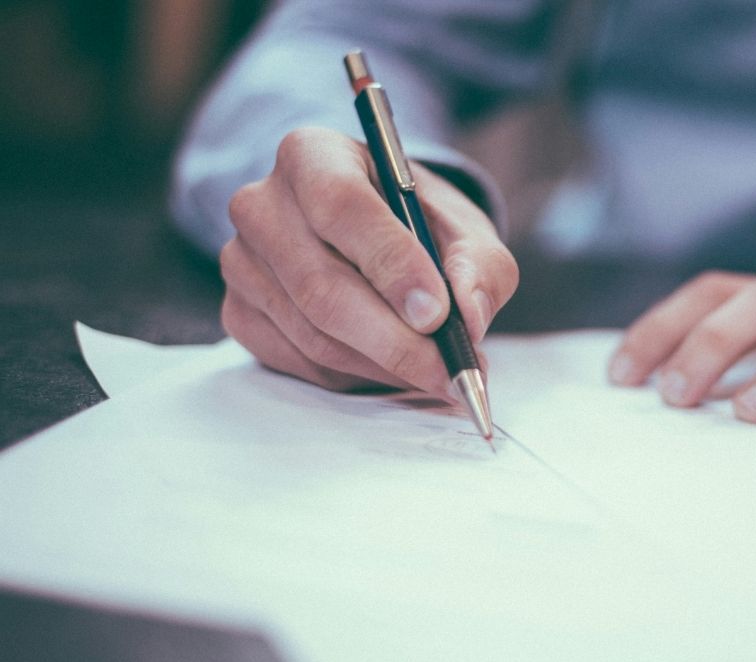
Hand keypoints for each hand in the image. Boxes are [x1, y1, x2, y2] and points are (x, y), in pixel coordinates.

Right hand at [220, 127, 516, 393]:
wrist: (377, 236)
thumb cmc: (419, 225)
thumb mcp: (465, 229)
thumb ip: (479, 266)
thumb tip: (469, 316)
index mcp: (313, 155)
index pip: (341, 206)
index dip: (391, 264)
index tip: (437, 313)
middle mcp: (262, 203)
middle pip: (321, 285)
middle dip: (395, 340)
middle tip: (450, 370)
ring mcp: (241, 261)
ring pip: (313, 333)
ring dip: (383, 365)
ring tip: (437, 373)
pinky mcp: (239, 312)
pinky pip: (299, 361)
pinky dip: (355, 376)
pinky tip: (392, 367)